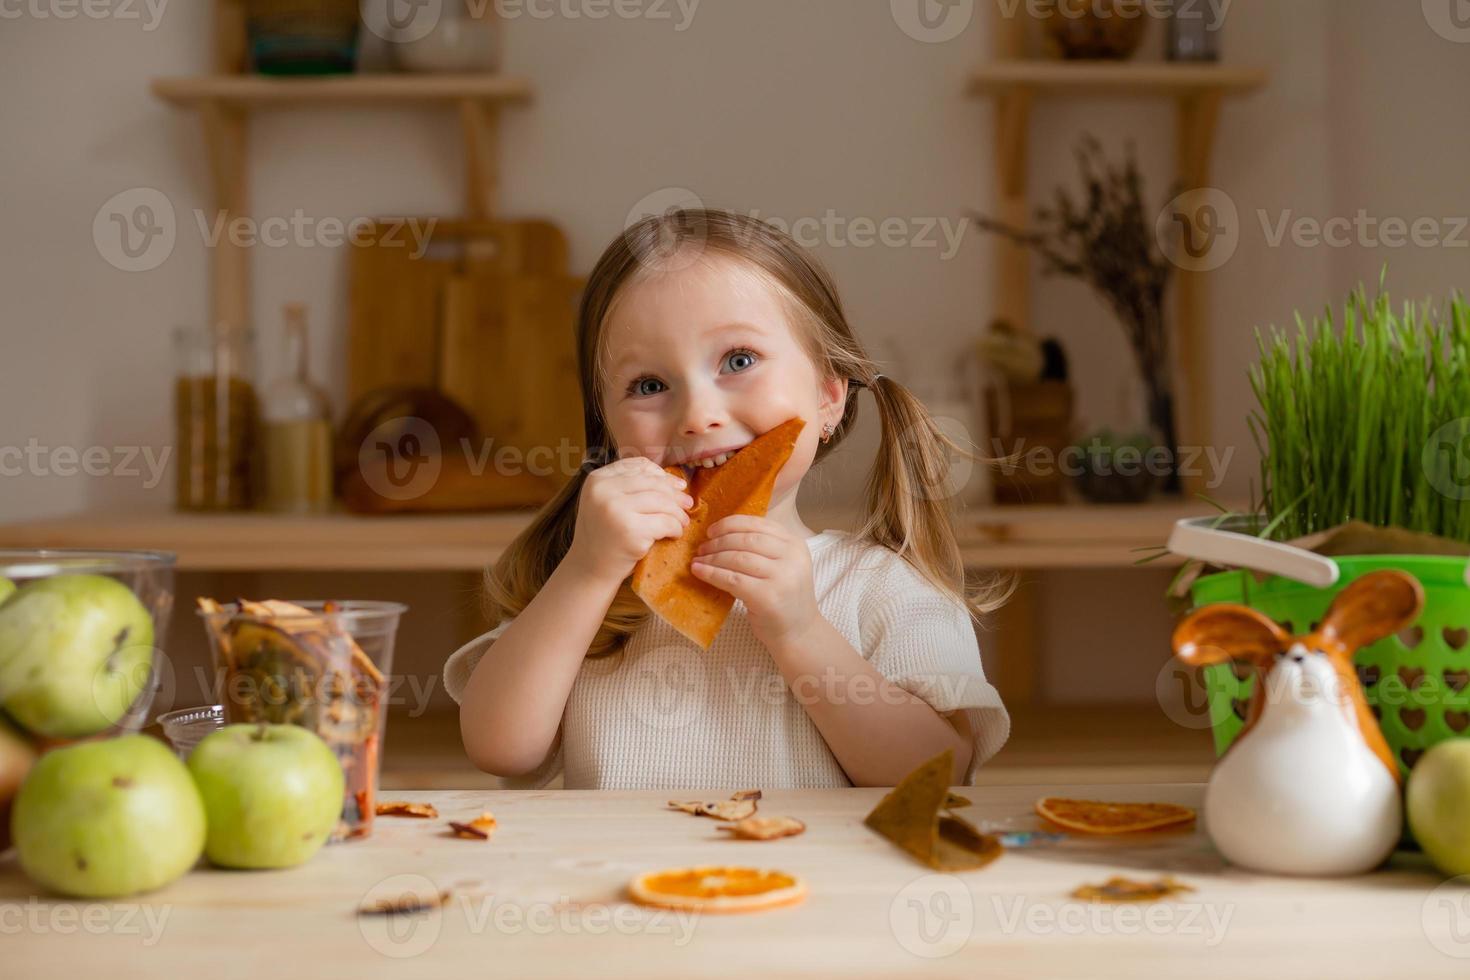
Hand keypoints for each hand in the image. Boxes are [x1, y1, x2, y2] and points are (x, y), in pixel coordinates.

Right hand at [564, 456, 692, 585]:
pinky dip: (675, 528)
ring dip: (678, 513)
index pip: (638, 466)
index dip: (662, 474)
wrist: (590, 569)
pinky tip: (675, 534)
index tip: (677, 486)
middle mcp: (604, 491)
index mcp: (597, 479)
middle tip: (687, 504)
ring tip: (683, 521)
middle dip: (675, 494)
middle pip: (653, 483)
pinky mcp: (631, 531)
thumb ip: (630, 487)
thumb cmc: (604, 536)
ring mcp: (616, 510)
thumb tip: (677, 482)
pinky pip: (666, 523)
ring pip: (663, 502)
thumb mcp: (607, 502)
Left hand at [689, 515, 819, 649]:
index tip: (711, 531)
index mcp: (795, 544)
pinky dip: (712, 573)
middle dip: (718, 542)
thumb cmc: (784, 598)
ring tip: (698, 560)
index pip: (758, 524)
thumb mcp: (783, 566)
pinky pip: (732, 579)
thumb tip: (721, 533)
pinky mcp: (767, 597)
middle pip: (746, 540)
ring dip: (712, 557)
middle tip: (701, 548)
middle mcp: (791, 557)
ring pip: (737, 558)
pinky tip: (699, 572)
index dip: (730, 524)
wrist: (799, 632)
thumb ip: (763, 548)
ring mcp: (781, 577)